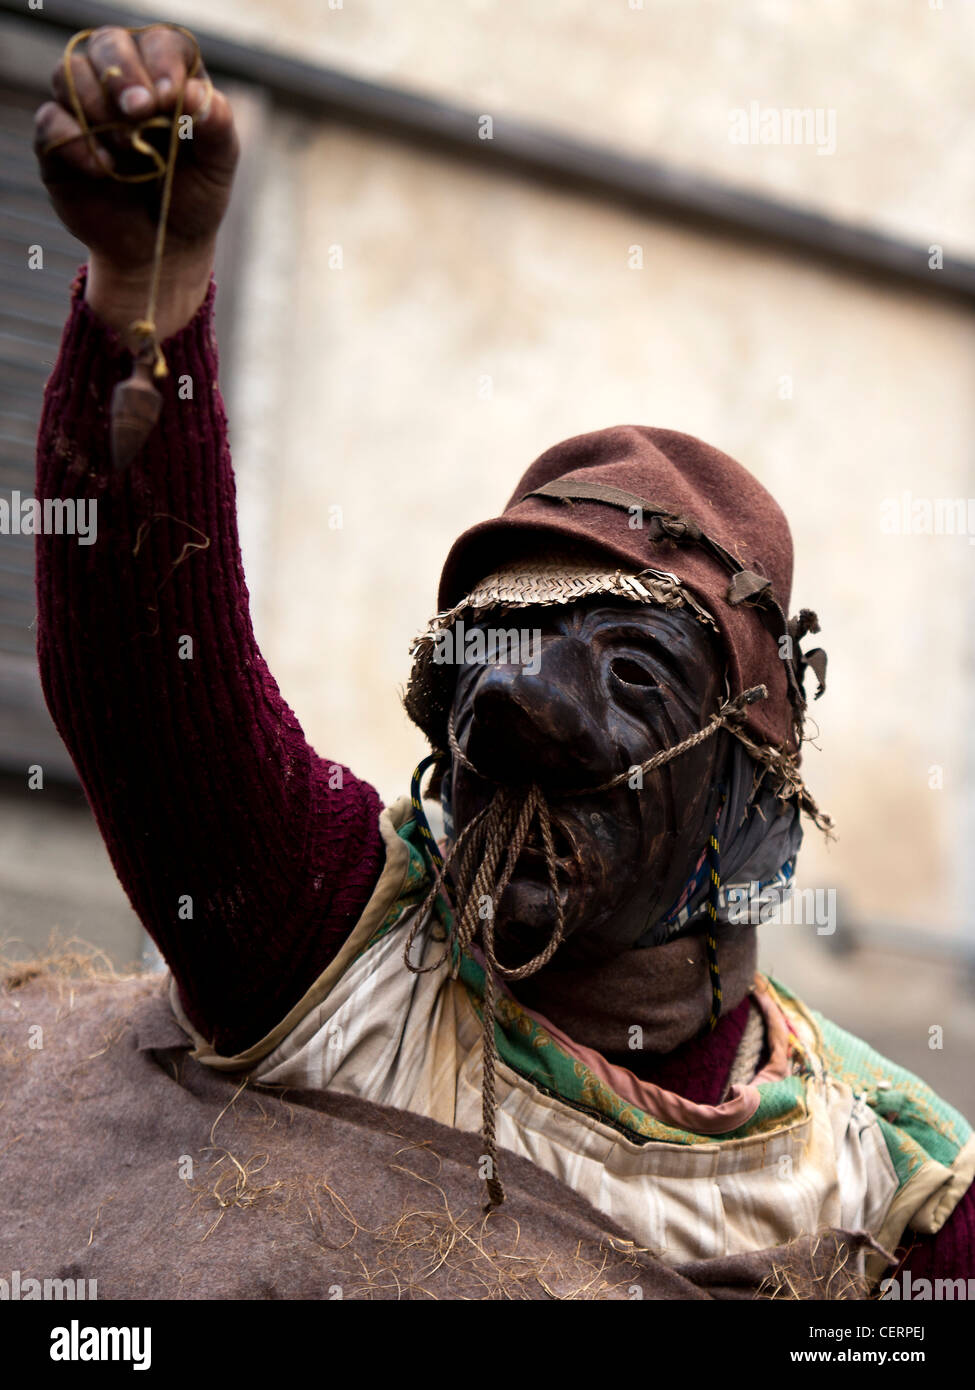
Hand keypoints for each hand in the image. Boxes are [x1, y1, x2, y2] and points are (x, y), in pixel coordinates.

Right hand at [33, 24, 238, 337]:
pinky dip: (74, 141)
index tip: (170, 97)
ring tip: (128, 149)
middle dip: (123, 74)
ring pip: (71, 73)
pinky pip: (50, 120)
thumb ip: (217, 126)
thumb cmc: (192, 200)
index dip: (161, 62)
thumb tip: (196, 93)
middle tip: (141, 112)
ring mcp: (86, 110)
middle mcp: (121, 85)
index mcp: (165, 79)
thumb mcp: (218, 167)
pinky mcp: (58, 141)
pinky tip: (103, 169)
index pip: (160, 44)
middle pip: (108, 44)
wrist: (161, 251)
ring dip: (99, 108)